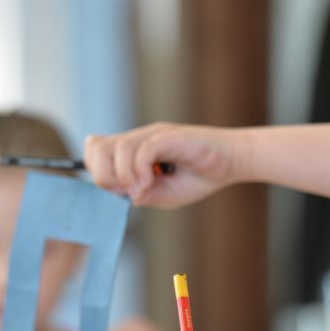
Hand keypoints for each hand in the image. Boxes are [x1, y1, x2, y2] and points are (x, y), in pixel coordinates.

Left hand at [84, 123, 242, 207]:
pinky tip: (152, 182)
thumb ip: (143, 195)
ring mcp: (153, 135)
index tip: (122, 191)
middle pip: (98, 147)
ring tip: (144, 189)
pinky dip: (140, 171)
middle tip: (127, 190)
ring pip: (117, 148)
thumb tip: (126, 195)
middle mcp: (140, 138)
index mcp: (135, 149)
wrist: (232, 161)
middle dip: (104, 175)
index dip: (100, 173)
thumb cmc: (202, 176)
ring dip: (124, 176)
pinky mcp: (168, 137)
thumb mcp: (167, 195)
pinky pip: (141, 151)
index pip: (96, 151)